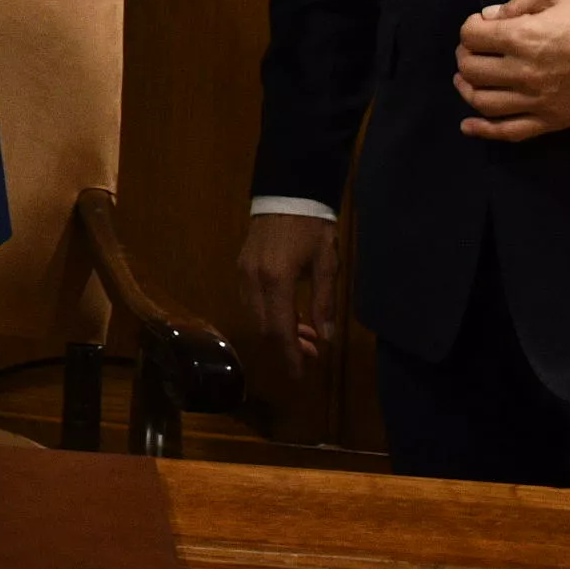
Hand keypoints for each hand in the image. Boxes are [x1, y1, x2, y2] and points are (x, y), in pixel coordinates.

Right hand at [237, 212, 338, 381]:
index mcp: (276, 280)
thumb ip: (324, 302)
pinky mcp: (242, 267)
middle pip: (264, 328)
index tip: (299, 376)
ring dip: (278, 332)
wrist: (288, 192)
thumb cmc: (312, 226)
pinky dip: (270, 316)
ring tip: (306, 337)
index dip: (290, 356)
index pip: (279, 330)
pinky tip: (290, 316)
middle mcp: (253, 281)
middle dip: (286, 347)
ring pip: (256, 316)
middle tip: (312, 355)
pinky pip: (252, 302)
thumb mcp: (327, 263)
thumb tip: (326, 339)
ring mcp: (243, 273)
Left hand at [454, 0, 569, 140]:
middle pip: (471, 69)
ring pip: (483, 102)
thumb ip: (519, 3)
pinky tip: (468, 126)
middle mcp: (523, 71)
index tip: (481, 25)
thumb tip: (490, 16)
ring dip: (467, 89)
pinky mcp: (552, 120)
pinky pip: (509, 131)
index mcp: (522, 37)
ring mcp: (537, 100)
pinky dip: (484, 130)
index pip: (472, 36)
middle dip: (466, 56)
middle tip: (475, 50)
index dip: (471, 28)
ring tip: (468, 79)